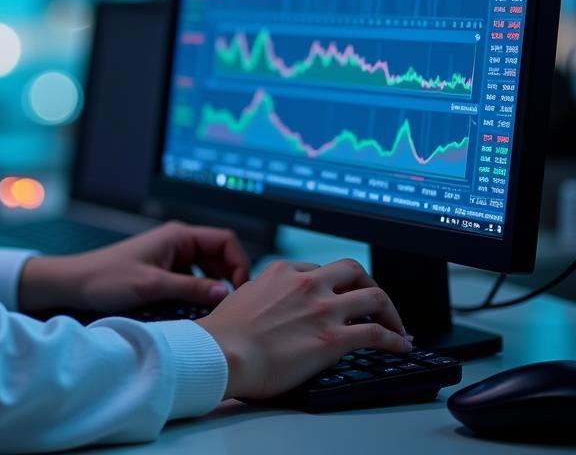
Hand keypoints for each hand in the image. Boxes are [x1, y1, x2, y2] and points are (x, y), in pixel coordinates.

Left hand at [17, 220, 250, 315]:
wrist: (75, 284)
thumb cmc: (107, 279)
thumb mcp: (153, 285)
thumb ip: (191, 288)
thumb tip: (226, 294)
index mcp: (178, 236)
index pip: (226, 240)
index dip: (240, 263)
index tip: (240, 292)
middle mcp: (178, 242)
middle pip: (220, 255)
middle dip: (230, 278)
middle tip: (233, 307)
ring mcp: (171, 257)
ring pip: (208, 270)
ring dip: (214, 288)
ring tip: (217, 312)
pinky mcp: (163, 272)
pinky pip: (192, 279)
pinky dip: (199, 293)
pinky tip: (197, 312)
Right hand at [196, 258, 411, 400]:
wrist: (223, 353)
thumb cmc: (226, 333)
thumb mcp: (246, 296)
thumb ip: (268, 295)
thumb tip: (278, 308)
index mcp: (283, 271)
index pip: (321, 270)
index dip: (335, 286)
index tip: (340, 297)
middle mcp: (307, 284)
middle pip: (353, 270)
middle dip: (369, 285)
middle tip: (374, 303)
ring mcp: (322, 309)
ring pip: (374, 296)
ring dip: (390, 311)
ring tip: (396, 325)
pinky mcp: (334, 339)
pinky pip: (377, 333)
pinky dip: (394, 338)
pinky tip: (400, 345)